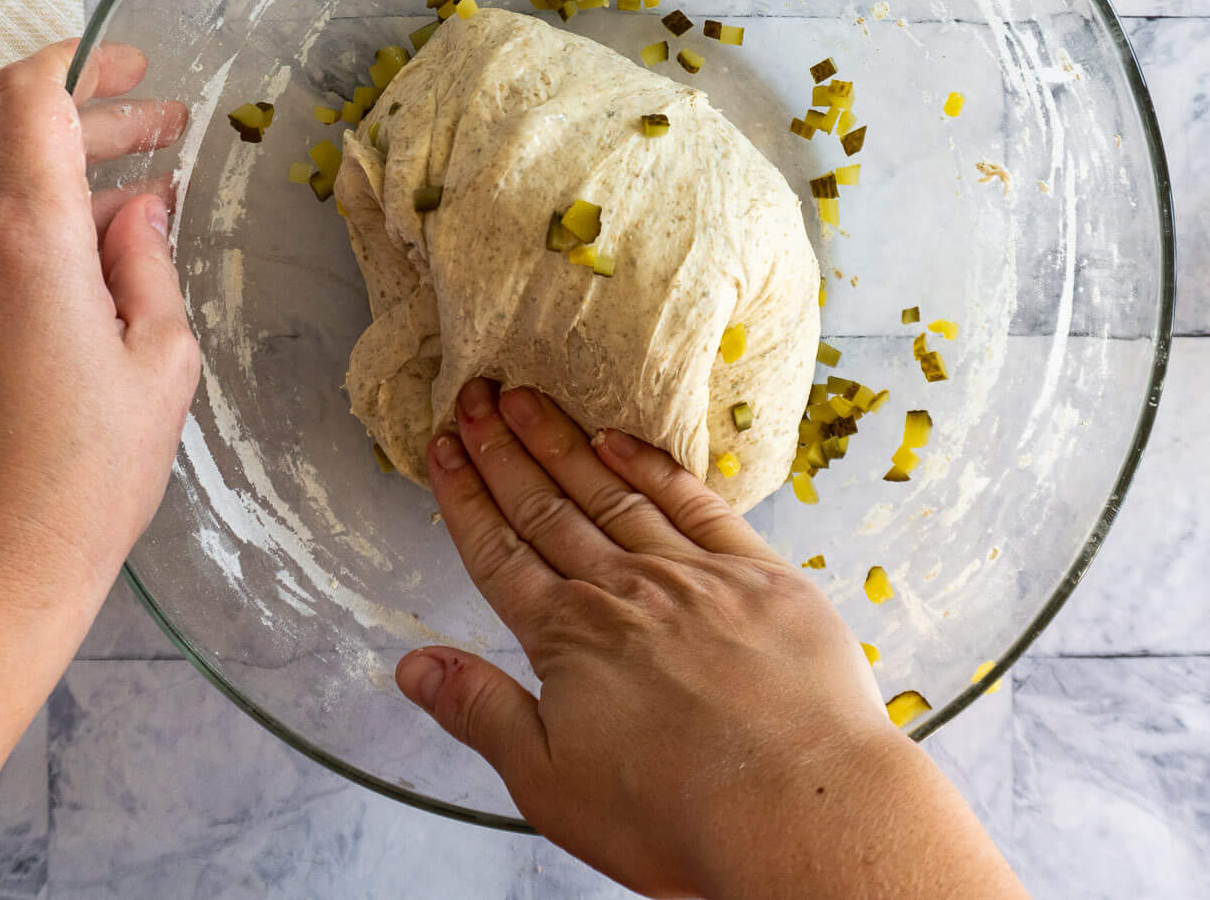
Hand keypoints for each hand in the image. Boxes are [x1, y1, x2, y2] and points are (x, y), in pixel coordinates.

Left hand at [0, 38, 198, 637]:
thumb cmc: (84, 480)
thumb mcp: (158, 365)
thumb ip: (149, 265)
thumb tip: (139, 209)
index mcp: (27, 239)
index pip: (26, 95)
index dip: (78, 60)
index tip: (133, 65)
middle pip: (21, 143)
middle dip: (100, 125)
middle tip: (172, 132)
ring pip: (5, 199)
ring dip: (74, 187)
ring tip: (150, 212)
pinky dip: (41, 237)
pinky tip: (97, 277)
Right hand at [396, 381, 1024, 899]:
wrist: (797, 809)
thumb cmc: (676, 813)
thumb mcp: (549, 783)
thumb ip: (481, 711)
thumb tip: (413, 665)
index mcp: (568, 638)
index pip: (498, 553)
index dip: (465, 498)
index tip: (442, 448)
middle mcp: (624, 590)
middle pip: (548, 508)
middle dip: (504, 450)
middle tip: (474, 395)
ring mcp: (694, 574)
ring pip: (614, 493)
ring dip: (567, 443)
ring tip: (531, 398)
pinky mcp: (761, 575)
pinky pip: (697, 503)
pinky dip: (654, 467)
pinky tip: (624, 441)